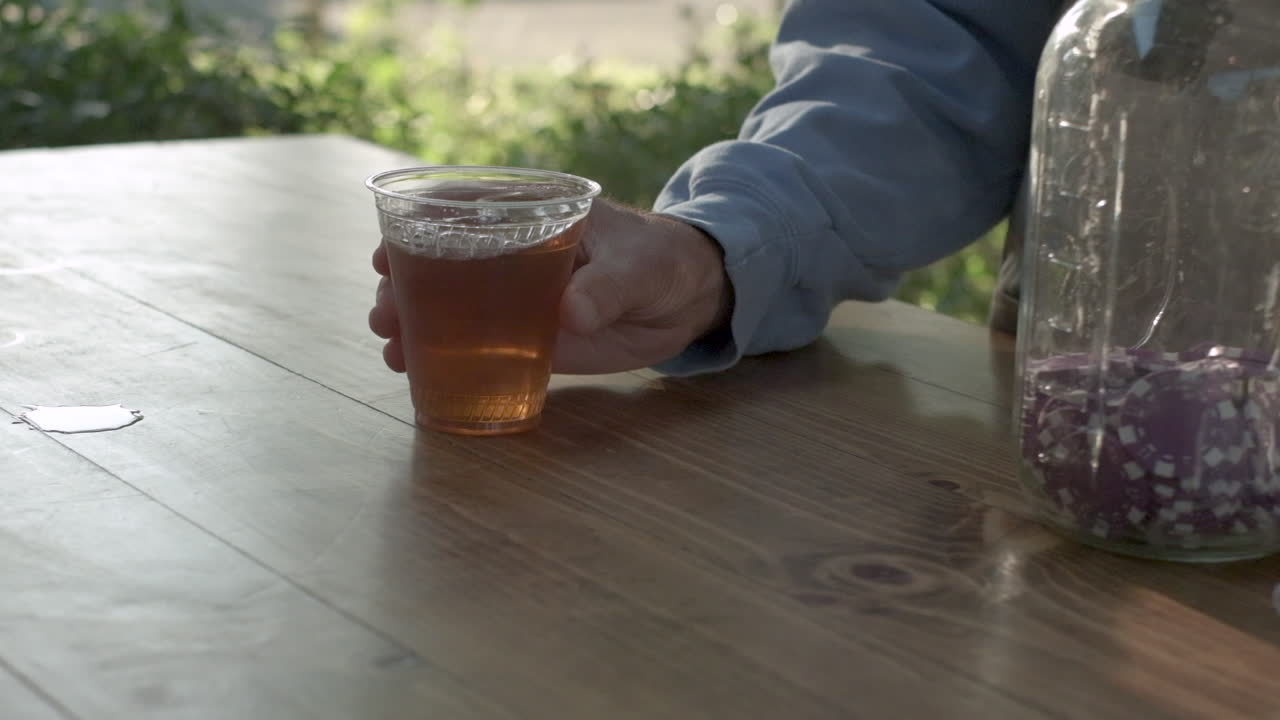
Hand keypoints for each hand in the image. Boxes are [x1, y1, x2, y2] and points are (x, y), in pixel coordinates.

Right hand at [368, 198, 730, 374]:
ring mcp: (515, 297)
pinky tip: (416, 374)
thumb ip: (607, 288)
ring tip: (392, 348)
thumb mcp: (639, 267)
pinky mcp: (529, 336)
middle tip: (383, 315)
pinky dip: (448, 359)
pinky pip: (480, 346)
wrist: (689, 297)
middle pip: (441, 263)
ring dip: (415, 325)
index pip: (459, 211)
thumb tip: (572, 314)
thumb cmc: (662, 260)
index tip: (385, 255)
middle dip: (402, 287)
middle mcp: (510, 253)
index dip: (414, 229)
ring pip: (452, 307)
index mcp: (530, 215)